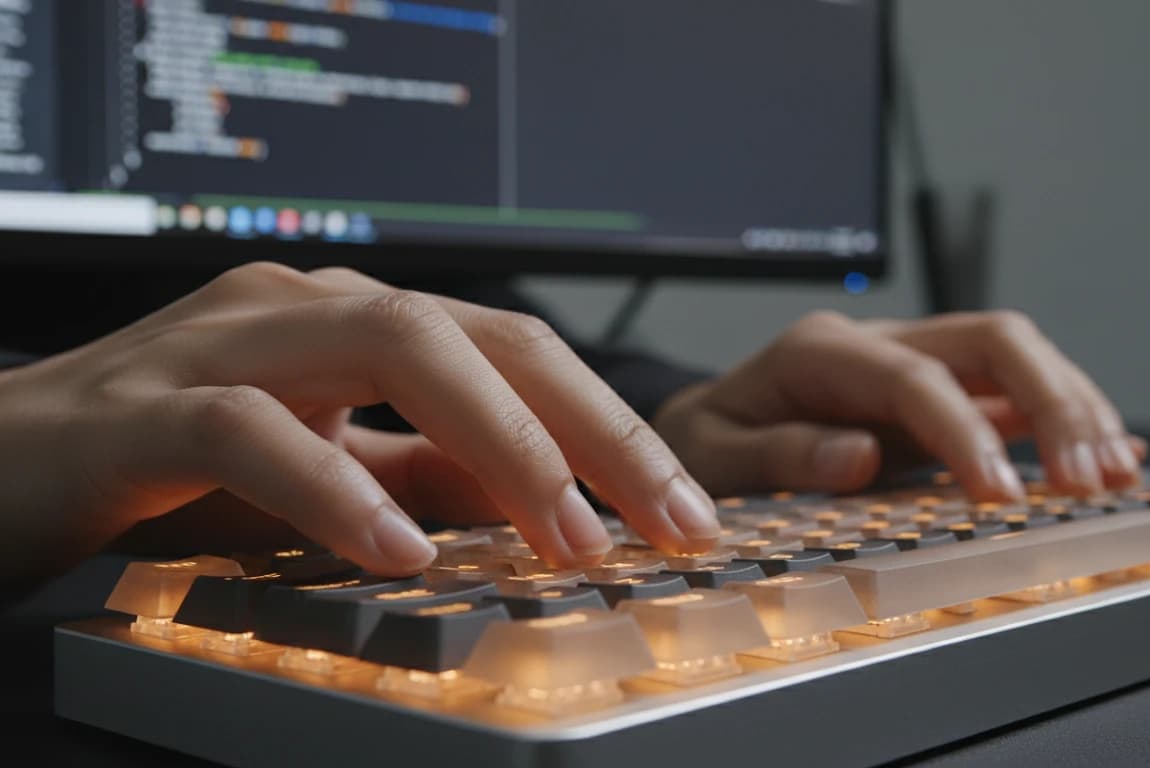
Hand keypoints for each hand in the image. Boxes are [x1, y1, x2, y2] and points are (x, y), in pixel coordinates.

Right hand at [0, 263, 719, 589]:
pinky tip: (394, 548)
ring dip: (499, 441)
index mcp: (361, 324)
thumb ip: (426, 470)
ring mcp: (228, 342)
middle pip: (486, 336)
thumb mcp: (332, 465)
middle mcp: (309, 310)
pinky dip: (335, 485)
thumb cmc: (167, 461)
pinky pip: (255, 429)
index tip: (683, 512)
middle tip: (666, 521)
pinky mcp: (146, 405)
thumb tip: (540, 497)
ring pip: (393, 346)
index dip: (613, 428)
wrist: (1, 462)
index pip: (521, 354)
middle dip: (591, 429)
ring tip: (566, 531)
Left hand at [653, 310, 1144, 499]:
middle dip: (1053, 403)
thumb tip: (859, 454)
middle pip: (991, 340)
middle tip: (1088, 481)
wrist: (705, 426)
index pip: (916, 377)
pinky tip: (1113, 452)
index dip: (968, 431)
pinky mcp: (939, 392)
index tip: (1003, 495)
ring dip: (1073, 410)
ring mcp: (914, 361)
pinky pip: (1013, 392)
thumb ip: (780, 451)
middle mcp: (878, 343)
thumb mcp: (714, 454)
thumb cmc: (708, 443)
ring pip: (1016, 358)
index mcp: (821, 352)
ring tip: (1113, 476)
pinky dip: (1065, 419)